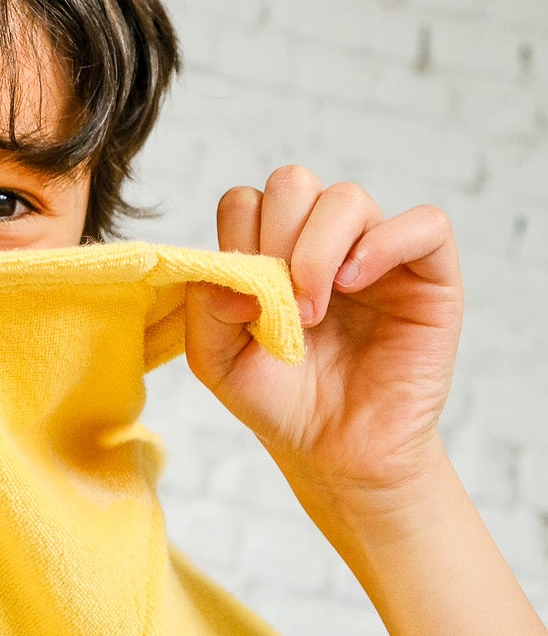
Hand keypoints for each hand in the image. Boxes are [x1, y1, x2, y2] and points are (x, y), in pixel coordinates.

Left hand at [184, 167, 461, 532]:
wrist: (337, 452)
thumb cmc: (281, 400)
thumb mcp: (216, 357)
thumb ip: (206, 300)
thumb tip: (238, 269)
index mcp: (271, 249)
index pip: (246, 201)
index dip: (239, 240)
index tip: (243, 301)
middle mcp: (322, 241)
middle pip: (293, 183)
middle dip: (277, 238)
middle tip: (285, 307)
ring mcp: (375, 252)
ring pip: (348, 197)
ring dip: (319, 250)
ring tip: (313, 312)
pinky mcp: (429, 274)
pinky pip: (425, 224)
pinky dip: (386, 243)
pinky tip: (356, 284)